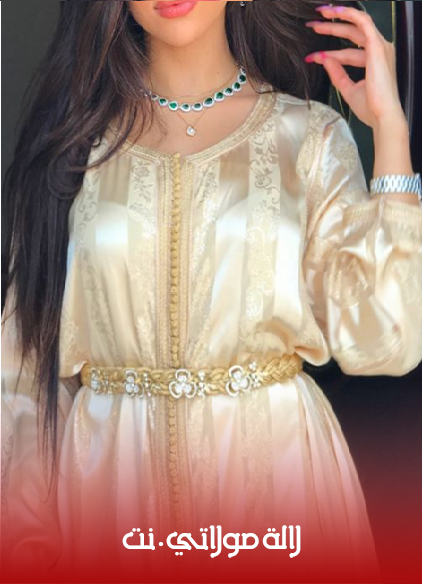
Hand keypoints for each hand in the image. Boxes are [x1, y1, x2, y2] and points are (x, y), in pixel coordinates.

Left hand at [304, 4, 406, 129]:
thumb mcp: (348, 89)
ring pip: (356, 26)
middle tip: (313, 26)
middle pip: (352, 35)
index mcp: (375, 62)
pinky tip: (335, 12)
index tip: (313, 57)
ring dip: (337, 21)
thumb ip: (337, 74)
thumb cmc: (371, 108)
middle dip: (331, 29)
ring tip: (319, 17)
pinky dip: (349, 15)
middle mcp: (379, 52)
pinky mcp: (377, 46)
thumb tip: (325, 59)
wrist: (382, 115)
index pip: (349, 53)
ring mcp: (380, 47)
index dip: (330, 54)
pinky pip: (363, 22)